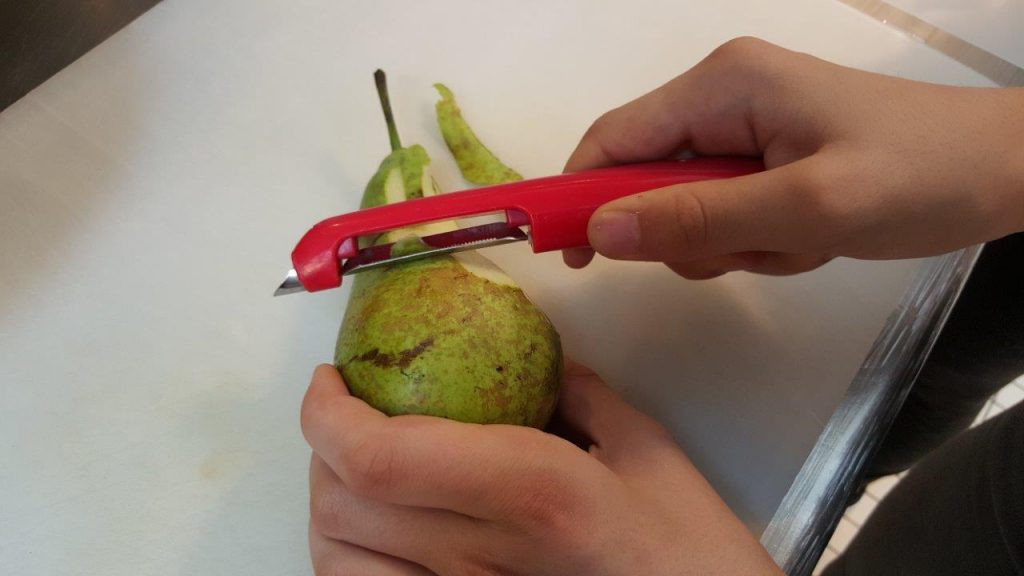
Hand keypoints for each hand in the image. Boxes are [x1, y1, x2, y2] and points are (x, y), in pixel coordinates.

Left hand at [302, 362, 782, 574]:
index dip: (326, 414)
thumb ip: (580, 392)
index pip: (380, 456)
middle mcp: (480, 557)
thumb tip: (530, 356)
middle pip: (341, 503)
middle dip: (322, 445)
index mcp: (531, 491)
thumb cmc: (689, 553)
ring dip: (327, 504)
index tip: (331, 378)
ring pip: (336, 560)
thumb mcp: (647, 453)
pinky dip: (347, 559)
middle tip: (352, 413)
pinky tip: (374, 536)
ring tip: (353, 473)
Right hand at [564, 37, 1023, 278]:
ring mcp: (747, 129)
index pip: (613, 140)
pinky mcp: (769, 157)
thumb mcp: (806, 208)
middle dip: (690, 231)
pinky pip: (727, 214)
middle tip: (752, 249)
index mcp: (722, 86)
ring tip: (798, 241)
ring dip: (732, 243)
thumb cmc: (916, 177)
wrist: (1004, 172)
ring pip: (688, 208)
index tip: (573, 260)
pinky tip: (808, 238)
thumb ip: (698, 219)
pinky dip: (758, 241)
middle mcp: (723, 98)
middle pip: (648, 181)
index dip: (580, 197)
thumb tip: (597, 233)